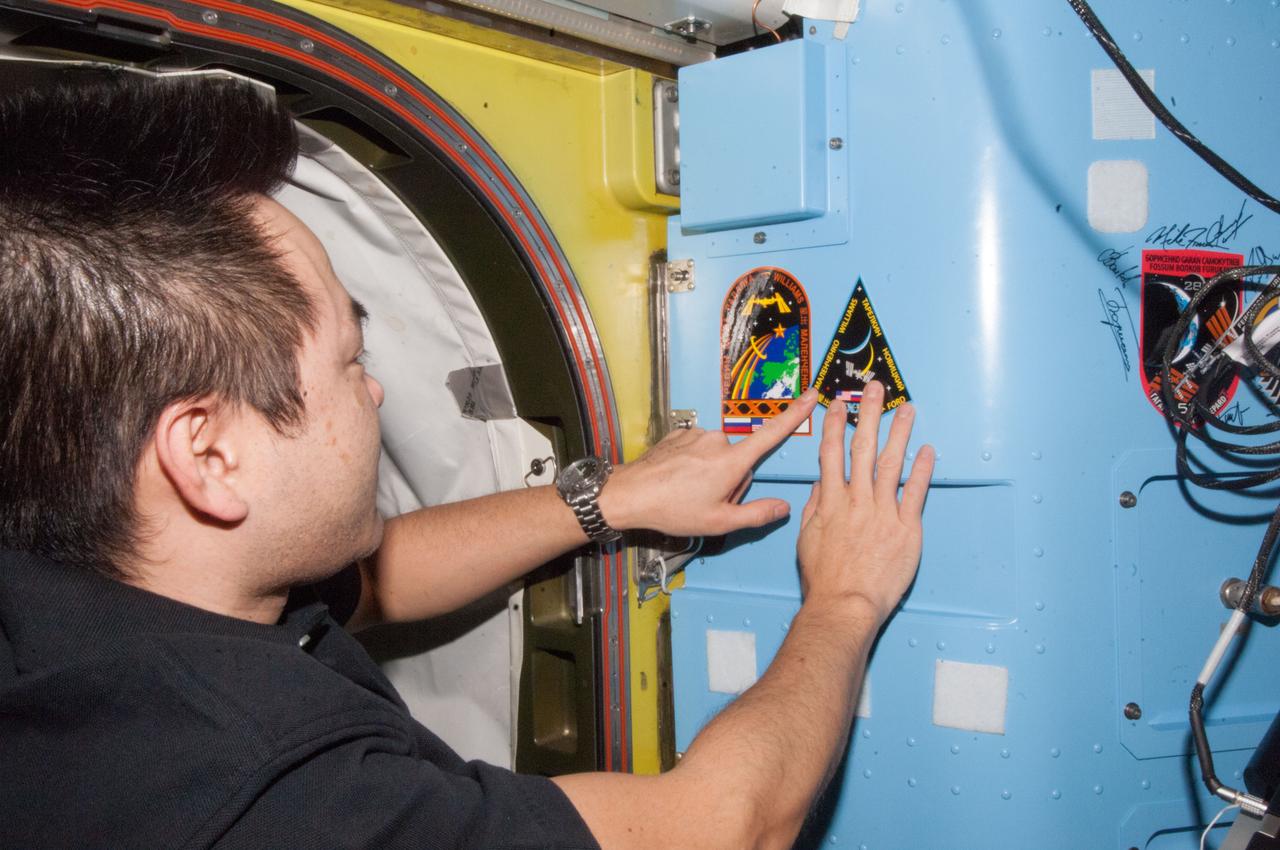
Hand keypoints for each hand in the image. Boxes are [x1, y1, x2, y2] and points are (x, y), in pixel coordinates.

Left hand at [600, 388, 820, 537]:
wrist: (629, 494)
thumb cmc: (672, 509)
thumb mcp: (719, 521)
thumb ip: (756, 514)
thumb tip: (783, 508)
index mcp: (732, 461)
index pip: (772, 434)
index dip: (795, 415)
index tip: (811, 396)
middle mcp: (717, 441)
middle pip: (739, 460)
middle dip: (730, 481)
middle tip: (708, 502)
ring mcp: (696, 435)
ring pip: (717, 456)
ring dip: (710, 474)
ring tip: (688, 494)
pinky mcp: (679, 434)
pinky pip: (697, 450)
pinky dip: (693, 465)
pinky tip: (677, 481)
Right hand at [796, 381, 933, 623]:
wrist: (845, 604)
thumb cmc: (824, 579)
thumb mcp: (806, 540)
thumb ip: (814, 508)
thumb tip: (820, 485)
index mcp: (830, 502)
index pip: (832, 455)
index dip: (836, 427)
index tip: (840, 406)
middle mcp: (857, 501)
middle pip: (863, 449)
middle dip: (869, 415)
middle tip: (875, 390)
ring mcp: (883, 512)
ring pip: (890, 464)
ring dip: (899, 433)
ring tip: (907, 410)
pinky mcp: (906, 528)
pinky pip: (915, 493)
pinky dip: (922, 470)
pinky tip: (927, 451)